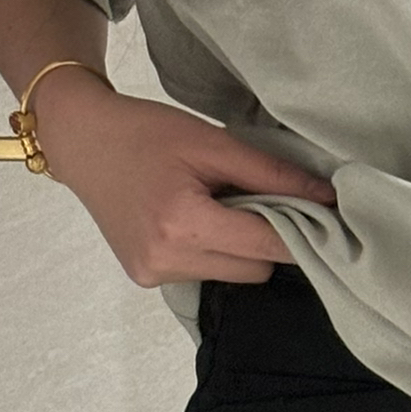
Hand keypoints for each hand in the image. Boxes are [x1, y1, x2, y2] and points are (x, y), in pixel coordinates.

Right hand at [30, 69, 337, 286]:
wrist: (82, 141)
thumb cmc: (146, 132)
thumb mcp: (212, 142)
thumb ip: (271, 173)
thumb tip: (328, 196)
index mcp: (183, 223)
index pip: (265, 246)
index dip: (297, 231)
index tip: (319, 216)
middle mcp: (166, 259)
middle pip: (254, 268)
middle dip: (262, 238)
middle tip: (249, 198)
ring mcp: (153, 275)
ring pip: (232, 276)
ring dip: (236, 247)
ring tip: (212, 206)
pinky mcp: (145, 278)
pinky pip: (204, 275)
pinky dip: (210, 252)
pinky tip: (188, 221)